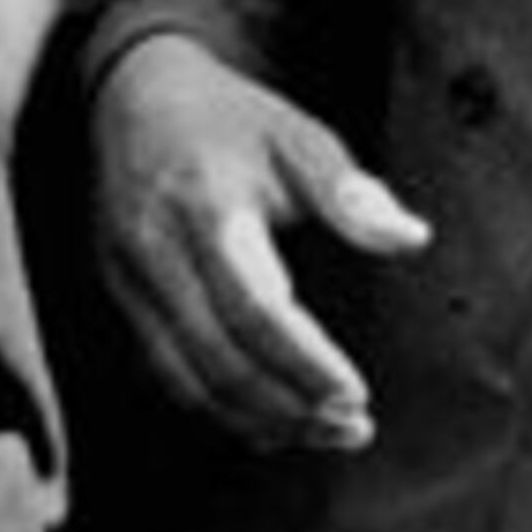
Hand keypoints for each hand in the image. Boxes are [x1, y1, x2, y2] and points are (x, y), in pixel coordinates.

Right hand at [90, 34, 427, 449]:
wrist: (134, 97)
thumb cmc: (230, 120)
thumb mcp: (298, 133)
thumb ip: (350, 192)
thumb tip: (412, 238)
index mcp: (206, 206)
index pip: (253, 306)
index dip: (303, 359)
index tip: (356, 392)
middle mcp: (156, 252)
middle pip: (218, 356)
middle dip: (287, 406)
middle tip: (351, 427)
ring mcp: (129, 283)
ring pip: (186, 380)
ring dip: (257, 420)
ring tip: (323, 434)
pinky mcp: (120, 303)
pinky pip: (165, 375)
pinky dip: (219, 409)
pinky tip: (270, 422)